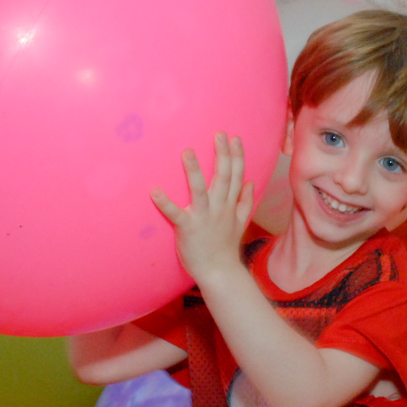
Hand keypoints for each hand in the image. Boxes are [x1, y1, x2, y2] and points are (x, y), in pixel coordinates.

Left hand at [151, 132, 253, 283]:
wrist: (219, 273)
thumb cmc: (225, 247)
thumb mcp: (241, 223)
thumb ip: (246, 202)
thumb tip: (251, 182)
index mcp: (230, 205)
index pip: (237, 176)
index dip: (237, 156)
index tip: (235, 138)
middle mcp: (219, 208)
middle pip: (223, 177)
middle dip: (222, 155)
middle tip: (220, 134)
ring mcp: (204, 218)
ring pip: (200, 190)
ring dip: (194, 171)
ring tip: (188, 151)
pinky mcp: (188, 229)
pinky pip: (175, 214)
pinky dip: (165, 203)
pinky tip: (154, 191)